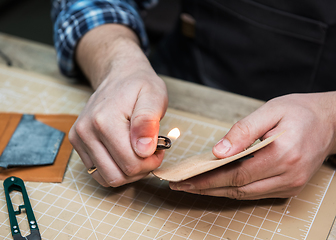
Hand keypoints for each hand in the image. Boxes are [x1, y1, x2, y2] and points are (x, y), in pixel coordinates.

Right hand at [69, 25, 167, 186]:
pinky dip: (114, 169)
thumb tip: (144, 150)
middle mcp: (86, 131)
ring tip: (138, 153)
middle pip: (117, 176)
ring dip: (127, 172)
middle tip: (150, 152)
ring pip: (106, 178)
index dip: (151, 162)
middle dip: (139, 169)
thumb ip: (148, 122)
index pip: (131, 164)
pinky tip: (125, 154)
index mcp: (105, 120)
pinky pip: (97, 172)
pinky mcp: (77, 142)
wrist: (119, 76)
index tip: (159, 148)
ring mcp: (79, 138)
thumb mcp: (154, 96)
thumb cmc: (139, 86)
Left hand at [170, 92, 335, 198]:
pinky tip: (217, 184)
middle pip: (238, 188)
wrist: (330, 121)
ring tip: (193, 185)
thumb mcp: (270, 110)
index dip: (206, 179)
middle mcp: (288, 175)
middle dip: (206, 188)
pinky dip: (234, 189)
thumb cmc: (300, 111)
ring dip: (217, 191)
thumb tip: (217, 151)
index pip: (236, 174)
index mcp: (283, 154)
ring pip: (245, 194)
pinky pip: (256, 193)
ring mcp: (291, 184)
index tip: (184, 179)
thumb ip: (243, 131)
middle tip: (180, 185)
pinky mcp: (290, 187)